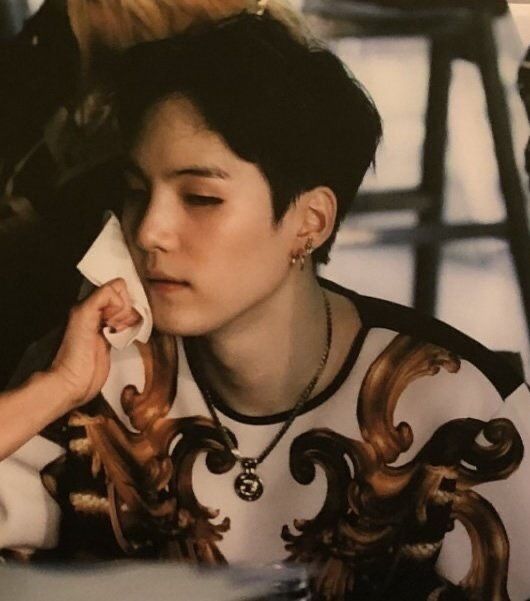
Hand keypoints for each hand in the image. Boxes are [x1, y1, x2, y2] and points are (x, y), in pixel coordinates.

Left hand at [49, 278, 140, 408]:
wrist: (73, 382)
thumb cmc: (74, 353)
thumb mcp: (83, 316)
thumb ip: (100, 298)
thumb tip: (120, 298)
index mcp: (89, 303)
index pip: (117, 287)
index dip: (121, 299)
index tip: (113, 315)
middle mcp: (98, 312)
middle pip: (126, 298)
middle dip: (126, 310)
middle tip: (115, 324)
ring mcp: (106, 325)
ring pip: (129, 311)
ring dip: (129, 319)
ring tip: (118, 331)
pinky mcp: (113, 339)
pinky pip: (129, 325)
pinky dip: (131, 328)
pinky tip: (122, 336)